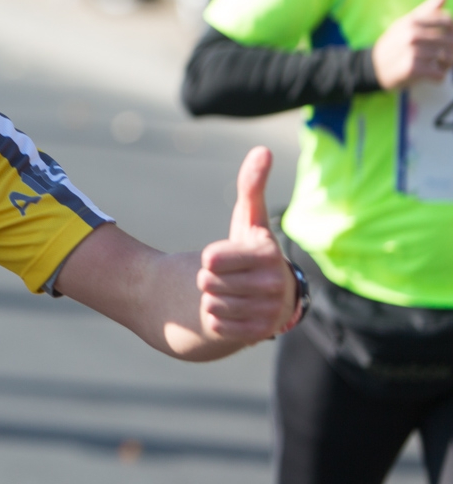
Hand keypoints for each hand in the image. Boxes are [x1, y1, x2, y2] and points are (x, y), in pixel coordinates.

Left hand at [197, 146, 295, 341]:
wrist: (271, 295)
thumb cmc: (253, 251)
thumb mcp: (250, 219)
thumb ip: (252, 185)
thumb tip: (262, 149)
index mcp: (268, 255)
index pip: (210, 259)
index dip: (211, 257)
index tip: (225, 256)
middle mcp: (274, 285)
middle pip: (208, 282)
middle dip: (210, 278)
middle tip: (229, 277)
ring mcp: (269, 312)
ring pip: (211, 304)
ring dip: (213, 298)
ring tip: (231, 292)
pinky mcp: (259, 334)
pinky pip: (216, 326)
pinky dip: (216, 319)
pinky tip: (232, 310)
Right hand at [372, 0, 452, 88]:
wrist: (372, 67)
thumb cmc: (393, 43)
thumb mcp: (406, 22)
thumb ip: (427, 9)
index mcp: (413, 21)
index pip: (447, 21)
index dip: (452, 31)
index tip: (448, 37)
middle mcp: (412, 34)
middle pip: (449, 41)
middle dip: (451, 51)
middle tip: (446, 57)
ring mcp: (411, 50)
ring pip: (445, 57)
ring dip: (447, 65)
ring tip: (440, 66)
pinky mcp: (411, 68)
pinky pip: (437, 72)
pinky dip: (439, 76)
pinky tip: (433, 75)